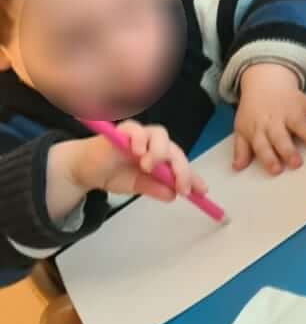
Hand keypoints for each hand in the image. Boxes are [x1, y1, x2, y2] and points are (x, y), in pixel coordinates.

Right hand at [46, 121, 205, 223]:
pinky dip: (139, 139)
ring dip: (160, 152)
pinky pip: (135, 129)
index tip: (202, 192)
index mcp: (160, 158)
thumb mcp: (136, 186)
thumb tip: (173, 195)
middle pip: (174, 150)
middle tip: (181, 187)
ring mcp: (139, 136)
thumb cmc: (112, 174)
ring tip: (150, 167)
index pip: (180, 165)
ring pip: (160, 135)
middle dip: (181, 169)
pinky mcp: (122, 131)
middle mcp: (153, 145)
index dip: (192, 176)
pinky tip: (138, 152)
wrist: (84, 170)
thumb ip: (154, 189)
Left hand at [232, 64, 305, 173]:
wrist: (263, 82)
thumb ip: (241, 148)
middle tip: (296, 163)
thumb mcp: (242, 128)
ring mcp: (290, 112)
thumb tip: (236, 168)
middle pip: (280, 137)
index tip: (276, 170)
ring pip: (300, 124)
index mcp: (259, 129)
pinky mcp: (304, 103)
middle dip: (288, 150)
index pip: (262, 145)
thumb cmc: (254, 112)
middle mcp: (274, 121)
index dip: (268, 157)